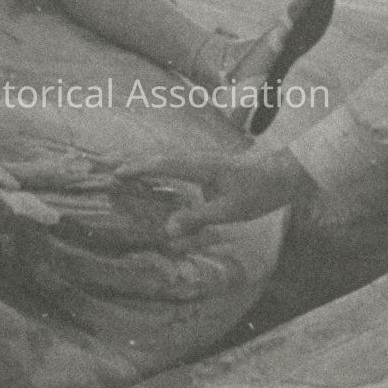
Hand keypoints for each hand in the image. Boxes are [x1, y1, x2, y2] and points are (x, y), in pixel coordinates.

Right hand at [120, 149, 316, 236]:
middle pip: (158, 157)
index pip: (163, 165)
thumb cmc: (259, 192)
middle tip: (105, 165)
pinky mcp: (205, 165)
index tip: (116, 173)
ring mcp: (202, 160)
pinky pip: (174, 163)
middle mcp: (198, 159)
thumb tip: (167, 230)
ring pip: (165, 158)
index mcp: (201, 166)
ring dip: (142, 162)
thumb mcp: (229, 211)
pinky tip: (149, 174)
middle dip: (131, 160)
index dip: (139, 168)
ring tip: (119, 168)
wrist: (283, 174)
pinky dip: (156, 166)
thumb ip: (197, 218)